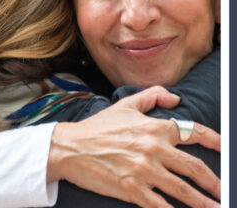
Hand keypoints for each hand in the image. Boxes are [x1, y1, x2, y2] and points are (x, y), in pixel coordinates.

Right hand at [47, 86, 219, 207]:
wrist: (71, 147)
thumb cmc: (98, 126)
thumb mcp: (125, 104)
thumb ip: (153, 96)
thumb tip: (176, 99)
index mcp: (154, 127)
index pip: (193, 131)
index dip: (215, 140)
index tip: (227, 148)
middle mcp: (153, 148)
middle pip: (195, 167)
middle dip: (216, 183)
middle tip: (226, 192)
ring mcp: (144, 171)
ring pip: (184, 191)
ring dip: (205, 203)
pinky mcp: (133, 189)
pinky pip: (162, 207)